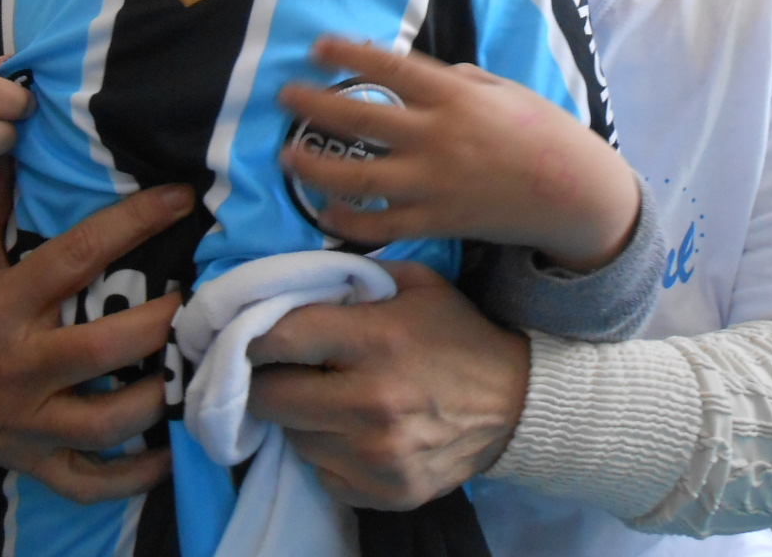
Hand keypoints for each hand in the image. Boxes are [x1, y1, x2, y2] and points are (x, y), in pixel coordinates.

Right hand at [0, 165, 194, 502]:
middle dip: (158, 327)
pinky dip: (130, 476)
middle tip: (202, 300)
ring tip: (195, 370)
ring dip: (155, 400)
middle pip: (100, 350)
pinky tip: (170, 454)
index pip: (76, 256)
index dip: (133, 223)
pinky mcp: (28, 458)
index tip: (182, 198)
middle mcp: (18, 363)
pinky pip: (85, 479)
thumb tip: (18, 138)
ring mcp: (25, 419)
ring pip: (102, 422)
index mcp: (4, 304)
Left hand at [246, 261, 528, 509]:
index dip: (256, 336)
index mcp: (377, 342)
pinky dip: (328, 453)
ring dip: (301, 418)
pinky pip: (322, 474)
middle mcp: (371, 404)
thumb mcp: (416, 283)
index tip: (254, 336)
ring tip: (330, 398)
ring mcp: (376, 457)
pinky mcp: (383, 493)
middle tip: (284, 370)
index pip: (279, 340)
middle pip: (269, 398)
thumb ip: (354, 277)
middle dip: (269, 380)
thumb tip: (291, 285)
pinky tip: (354, 432)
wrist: (517, 405)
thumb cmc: (458, 334)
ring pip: (293, 438)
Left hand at [279, 37, 639, 269]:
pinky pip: (381, 226)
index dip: (347, 55)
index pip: (388, 68)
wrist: (573, 192)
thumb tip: (416, 73)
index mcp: (456, 96)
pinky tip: (323, 211)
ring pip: (358, 178)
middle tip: (285, 96)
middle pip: (360, 119)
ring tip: (287, 155)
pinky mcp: (437, 222)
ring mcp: (435, 184)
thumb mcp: (504, 89)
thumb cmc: (543, 132)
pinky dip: (347, 221)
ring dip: (315, 167)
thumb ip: (458, 79)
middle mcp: (438, 138)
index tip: (317, 47)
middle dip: (315, 105)